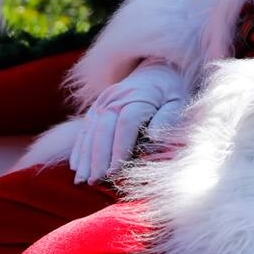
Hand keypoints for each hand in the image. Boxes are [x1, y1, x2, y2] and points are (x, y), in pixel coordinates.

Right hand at [67, 63, 185, 184]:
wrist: (157, 71)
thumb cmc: (170, 94)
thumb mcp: (177, 103)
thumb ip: (166, 119)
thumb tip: (153, 138)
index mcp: (139, 96)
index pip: (126, 124)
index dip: (119, 149)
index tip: (114, 172)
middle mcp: (117, 97)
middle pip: (103, 129)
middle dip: (98, 157)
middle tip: (95, 181)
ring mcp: (103, 101)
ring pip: (90, 130)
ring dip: (84, 157)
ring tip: (82, 180)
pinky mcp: (96, 107)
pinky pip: (84, 128)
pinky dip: (79, 148)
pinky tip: (75, 166)